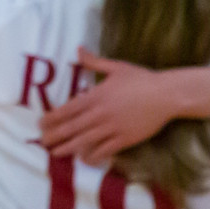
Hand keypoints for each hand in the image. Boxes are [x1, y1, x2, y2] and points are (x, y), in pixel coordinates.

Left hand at [38, 52, 173, 165]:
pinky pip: (105, 150)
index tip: (41, 123)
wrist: (167, 95)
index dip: (53, 117)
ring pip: (85, 141)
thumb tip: (78, 49)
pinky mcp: (125, 139)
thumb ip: (94, 61)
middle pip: (73, 127)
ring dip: (69, 148)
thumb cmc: (142, 79)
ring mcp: (113, 128)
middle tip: (42, 142)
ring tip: (56, 154)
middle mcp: (101, 113)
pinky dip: (93, 155)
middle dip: (55, 135)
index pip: (69, 108)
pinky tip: (85, 159)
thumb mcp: (116, 67)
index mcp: (97, 95)